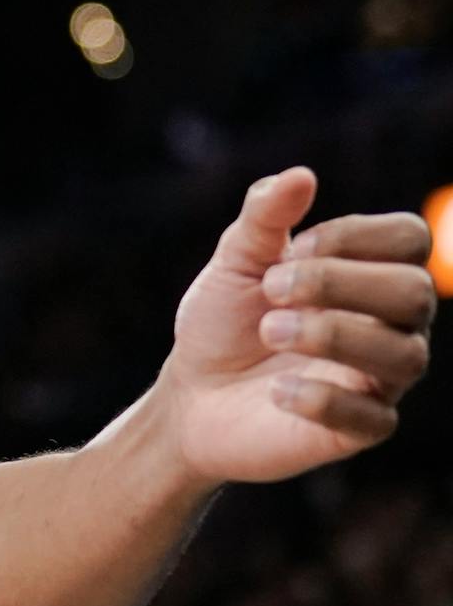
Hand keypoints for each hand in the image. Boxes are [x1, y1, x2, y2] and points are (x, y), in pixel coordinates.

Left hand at [154, 166, 433, 486]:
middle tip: (270, 288)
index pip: (410, 240)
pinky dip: (324, 398)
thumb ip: (264, 217)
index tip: (292, 246)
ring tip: (268, 330)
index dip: (354, 236)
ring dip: (331, 334)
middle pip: (416, 293)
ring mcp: (378, 380)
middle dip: (340, 282)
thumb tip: (300, 175)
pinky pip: (373, 418)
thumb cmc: (223, 323)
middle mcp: (389, 326)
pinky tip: (278, 390)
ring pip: (405, 355)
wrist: (189, 395)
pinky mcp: (356, 431)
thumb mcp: (234, 262)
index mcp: (368, 276)